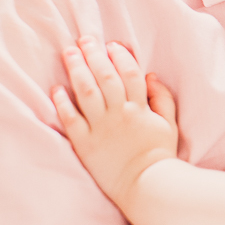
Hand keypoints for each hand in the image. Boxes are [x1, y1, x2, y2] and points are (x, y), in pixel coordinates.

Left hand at [51, 37, 178, 207]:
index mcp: (140, 108)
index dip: (120, 56)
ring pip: (86, 92)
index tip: (111, 45)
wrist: (147, 185)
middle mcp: (119, 114)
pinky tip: (56, 89)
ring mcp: (101, 129)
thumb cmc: (160, 154)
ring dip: (77, 70)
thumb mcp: (169, 123)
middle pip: (105, 77)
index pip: (129, 73)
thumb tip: (151, 75)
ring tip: (69, 53)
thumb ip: (162, 98)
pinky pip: (71, 120)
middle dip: (94, 55)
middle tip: (85, 39)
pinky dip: (62, 104)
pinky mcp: (85, 144)